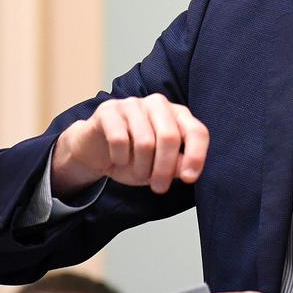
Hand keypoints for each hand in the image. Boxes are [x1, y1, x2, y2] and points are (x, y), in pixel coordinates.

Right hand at [51, 94, 208, 195]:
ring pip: (145, 141)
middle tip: (159, 188)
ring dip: (142, 167)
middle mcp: (158, 104)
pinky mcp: (108, 110)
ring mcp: (133, 104)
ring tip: (138, 173)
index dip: (196, 155)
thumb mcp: (159, 166)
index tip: (189, 178)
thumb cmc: (133, 157)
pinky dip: (120, 157)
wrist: (95, 151)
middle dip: (165, 168)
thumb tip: (188, 171)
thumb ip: (177, 166)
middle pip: (170, 137)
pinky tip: (118, 160)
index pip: (197, 131)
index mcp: (177, 114)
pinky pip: (119, 138)